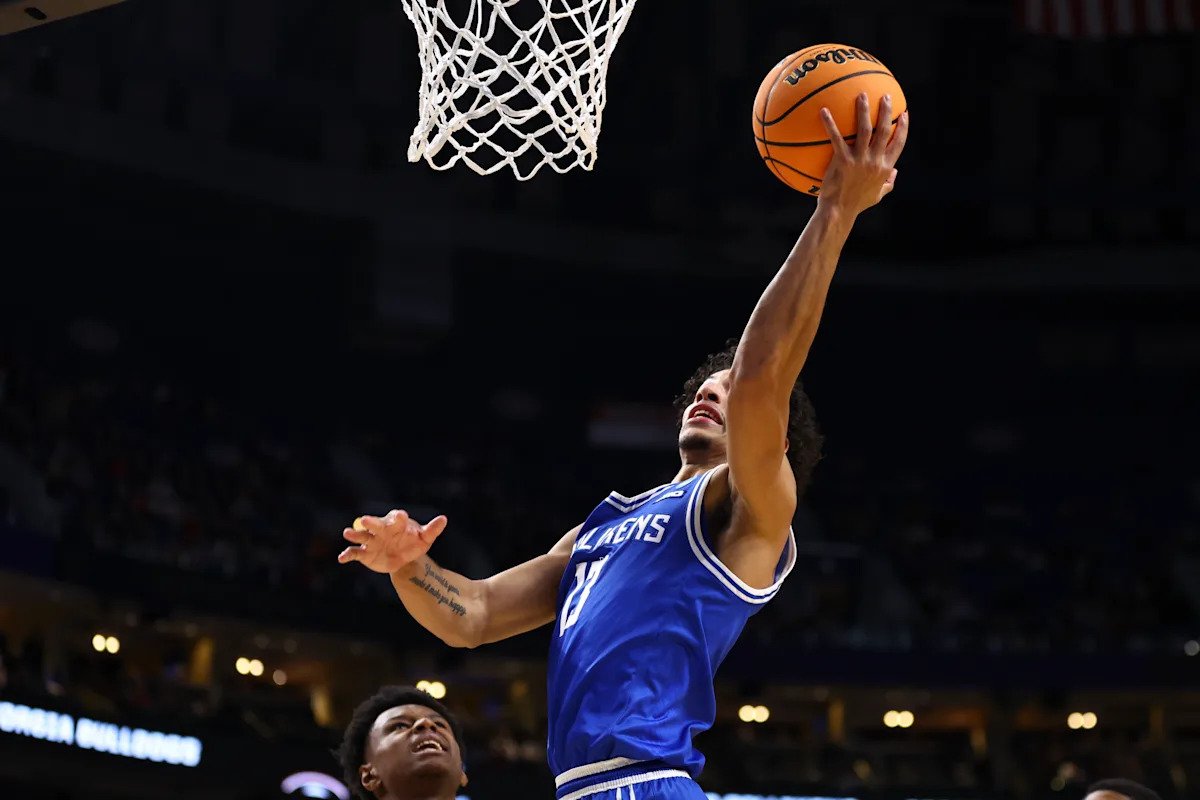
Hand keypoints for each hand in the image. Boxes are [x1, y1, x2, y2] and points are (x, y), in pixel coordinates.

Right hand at [337, 509, 447, 573]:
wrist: (404, 559)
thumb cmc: (414, 543)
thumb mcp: (425, 538)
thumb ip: (432, 529)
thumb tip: (444, 519)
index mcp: (396, 524)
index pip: (396, 518)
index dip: (398, 517)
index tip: (400, 516)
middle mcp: (381, 530)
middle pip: (375, 524)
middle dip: (370, 522)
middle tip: (365, 520)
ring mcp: (372, 541)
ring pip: (362, 536)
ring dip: (354, 534)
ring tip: (347, 533)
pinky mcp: (365, 554)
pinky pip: (355, 553)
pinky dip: (347, 555)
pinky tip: (342, 558)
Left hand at [817, 92, 908, 215]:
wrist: (839, 212)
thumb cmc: (857, 205)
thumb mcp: (877, 196)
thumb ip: (888, 184)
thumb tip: (896, 173)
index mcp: (885, 168)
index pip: (899, 143)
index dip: (903, 127)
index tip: (905, 114)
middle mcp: (875, 161)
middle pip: (884, 130)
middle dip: (887, 111)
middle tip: (886, 96)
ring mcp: (859, 160)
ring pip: (865, 129)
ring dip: (864, 110)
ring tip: (862, 95)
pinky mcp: (842, 161)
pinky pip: (836, 138)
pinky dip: (830, 123)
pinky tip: (823, 110)